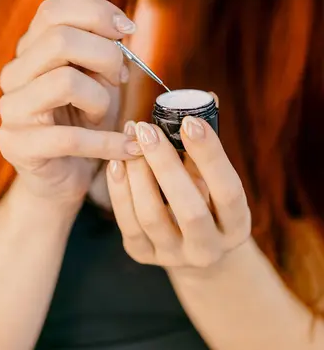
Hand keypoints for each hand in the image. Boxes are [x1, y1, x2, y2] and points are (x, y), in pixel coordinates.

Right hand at [0, 0, 139, 207]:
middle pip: (60, 40)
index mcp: (30, 49)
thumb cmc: (84, 118)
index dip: (96, 12)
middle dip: (105, 54)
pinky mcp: (17, 145)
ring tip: (110, 114)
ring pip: (64, 82)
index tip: (128, 29)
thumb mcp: (96, 72)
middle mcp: (14, 74)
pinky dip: (108, 142)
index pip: (53, 9)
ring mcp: (12, 109)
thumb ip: (94, 32)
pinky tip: (130, 146)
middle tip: (121, 77)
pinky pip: (68, 137)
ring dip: (102, 99)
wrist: (65, 173)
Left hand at [107, 117, 250, 271]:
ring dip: (138, 172)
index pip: (228, 190)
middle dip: (165, 164)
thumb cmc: (206, 197)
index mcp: (236, 224)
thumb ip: (208, 144)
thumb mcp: (214, 176)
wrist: (193, 246)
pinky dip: (120, 190)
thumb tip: (207, 97)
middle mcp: (209, 248)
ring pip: (153, 216)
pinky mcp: (144, 255)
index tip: (190, 121)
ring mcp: (175, 256)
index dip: (210, 155)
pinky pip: (128, 222)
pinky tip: (116, 161)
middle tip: (146, 128)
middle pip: (190, 209)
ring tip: (130, 136)